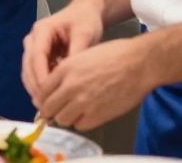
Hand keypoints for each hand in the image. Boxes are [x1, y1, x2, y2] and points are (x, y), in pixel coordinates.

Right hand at [22, 4, 104, 107]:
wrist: (85, 13)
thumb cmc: (85, 21)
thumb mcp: (85, 34)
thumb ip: (77, 52)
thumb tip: (71, 75)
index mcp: (42, 30)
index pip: (36, 57)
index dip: (41, 77)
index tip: (49, 93)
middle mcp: (33, 39)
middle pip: (28, 66)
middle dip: (36, 87)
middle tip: (45, 106)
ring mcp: (33, 48)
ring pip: (28, 72)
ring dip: (36, 89)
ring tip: (46, 107)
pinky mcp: (39, 57)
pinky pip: (35, 74)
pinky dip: (40, 86)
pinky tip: (50, 98)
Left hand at [37, 38, 154, 130]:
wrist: (139, 63)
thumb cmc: (115, 55)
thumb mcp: (82, 56)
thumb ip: (66, 72)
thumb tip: (55, 88)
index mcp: (65, 69)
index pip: (42, 90)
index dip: (42, 98)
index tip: (45, 101)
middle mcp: (71, 86)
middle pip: (47, 108)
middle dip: (49, 110)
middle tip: (55, 110)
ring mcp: (84, 102)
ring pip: (62, 119)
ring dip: (65, 116)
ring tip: (73, 111)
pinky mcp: (98, 115)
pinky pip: (80, 125)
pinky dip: (81, 122)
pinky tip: (87, 114)